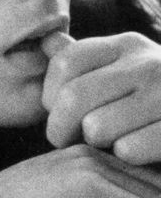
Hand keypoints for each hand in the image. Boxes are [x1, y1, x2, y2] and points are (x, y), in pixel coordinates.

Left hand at [41, 30, 160, 163]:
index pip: (65, 62)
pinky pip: (129, 149)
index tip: (55, 111)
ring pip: (97, 127)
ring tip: (109, 144)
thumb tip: (46, 40)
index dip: (49, 94)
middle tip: (67, 140)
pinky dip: (126, 157)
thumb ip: (84, 60)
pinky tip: (137, 155)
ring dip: (97, 145)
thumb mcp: (121, 71)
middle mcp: (149, 62)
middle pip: (74, 97)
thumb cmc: (152, 103)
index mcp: (127, 44)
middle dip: (60, 128)